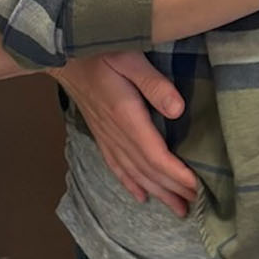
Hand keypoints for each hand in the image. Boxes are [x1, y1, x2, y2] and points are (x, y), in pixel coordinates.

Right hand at [58, 50, 199, 215]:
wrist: (62, 51)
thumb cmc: (99, 50)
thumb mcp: (129, 58)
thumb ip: (154, 84)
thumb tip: (178, 110)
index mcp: (125, 116)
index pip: (154, 155)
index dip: (175, 174)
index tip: (196, 187)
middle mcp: (115, 132)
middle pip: (146, 170)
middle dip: (172, 190)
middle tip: (196, 206)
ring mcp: (105, 135)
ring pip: (133, 172)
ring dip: (156, 192)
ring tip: (177, 209)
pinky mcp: (100, 133)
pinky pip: (115, 165)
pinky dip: (130, 183)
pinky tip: (141, 196)